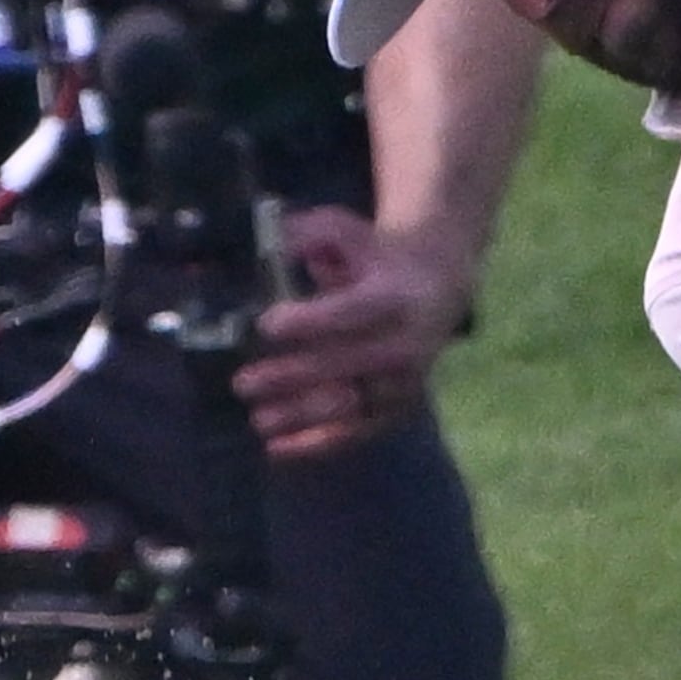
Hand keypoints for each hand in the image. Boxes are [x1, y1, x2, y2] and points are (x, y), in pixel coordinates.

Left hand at [235, 206, 470, 466]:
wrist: (436, 285)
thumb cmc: (373, 256)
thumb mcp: (343, 231)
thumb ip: (302, 234)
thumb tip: (258, 245)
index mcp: (396, 294)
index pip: (354, 311)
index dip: (311, 321)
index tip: (266, 324)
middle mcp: (407, 342)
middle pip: (346, 364)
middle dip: (292, 377)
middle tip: (244, 382)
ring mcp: (404, 380)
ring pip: (350, 405)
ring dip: (301, 416)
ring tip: (258, 419)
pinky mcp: (398, 407)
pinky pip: (357, 432)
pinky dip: (317, 444)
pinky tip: (277, 448)